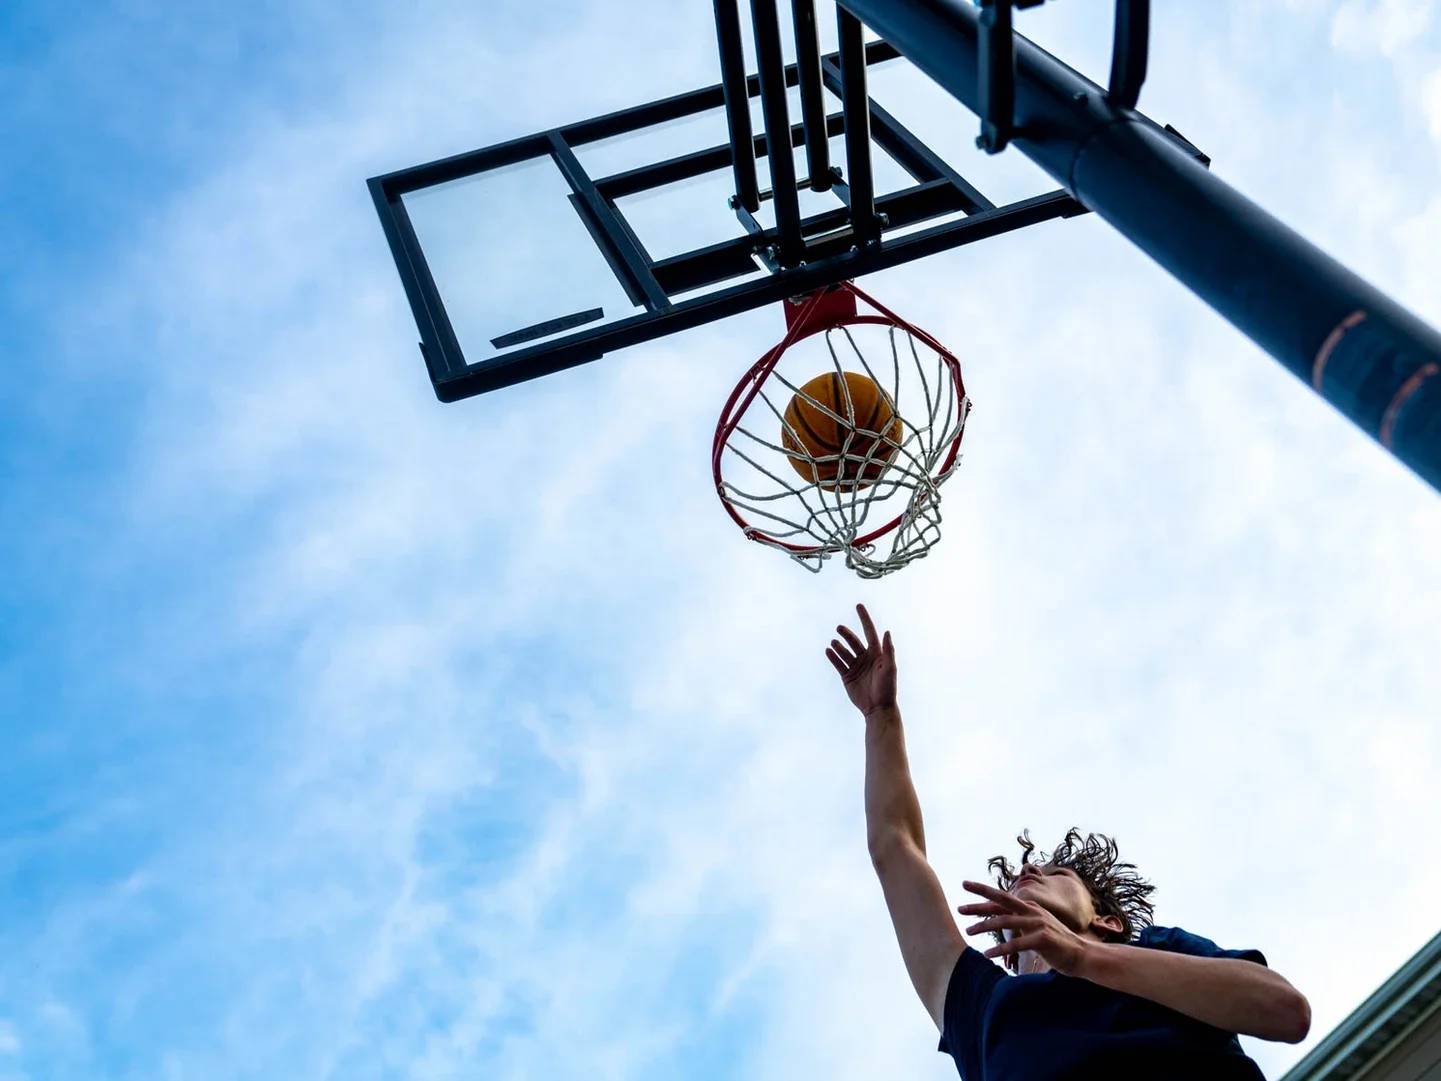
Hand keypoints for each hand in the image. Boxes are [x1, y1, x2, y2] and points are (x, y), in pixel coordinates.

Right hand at [826, 604, 897, 718]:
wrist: (878, 708)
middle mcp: (865, 658)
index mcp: (877, 654)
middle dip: (847, 634)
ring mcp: (855, 667)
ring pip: (844, 652)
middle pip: (854, 641)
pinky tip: (828, 651)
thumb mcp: (890, 668)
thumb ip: (888, 650)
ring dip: (839, 646)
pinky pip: (838, 664)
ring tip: (833, 642)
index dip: (864, 619)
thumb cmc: (887, 688)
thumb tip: (887, 631)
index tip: (858, 605)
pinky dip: (833, 657)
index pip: (870, 632)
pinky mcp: (847, 676)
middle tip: (839, 628)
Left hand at [957, 880, 1091, 975]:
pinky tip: (987, 954)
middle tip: (959, 907)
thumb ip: (1021, 921)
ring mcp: (1038, 924)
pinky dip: (1000, 949)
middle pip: (1001, 902)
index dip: (983, 890)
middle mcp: (1033, 912)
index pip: (1002, 896)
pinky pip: (1016, 944)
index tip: (965, 884)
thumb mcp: (1037, 926)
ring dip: (985, 927)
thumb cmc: (1057, 943)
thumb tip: (1004, 920)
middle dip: (979, 904)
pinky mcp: (1042, 939)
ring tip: (969, 932)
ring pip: (1006, 922)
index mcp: (1030, 907)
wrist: (1082, 955)